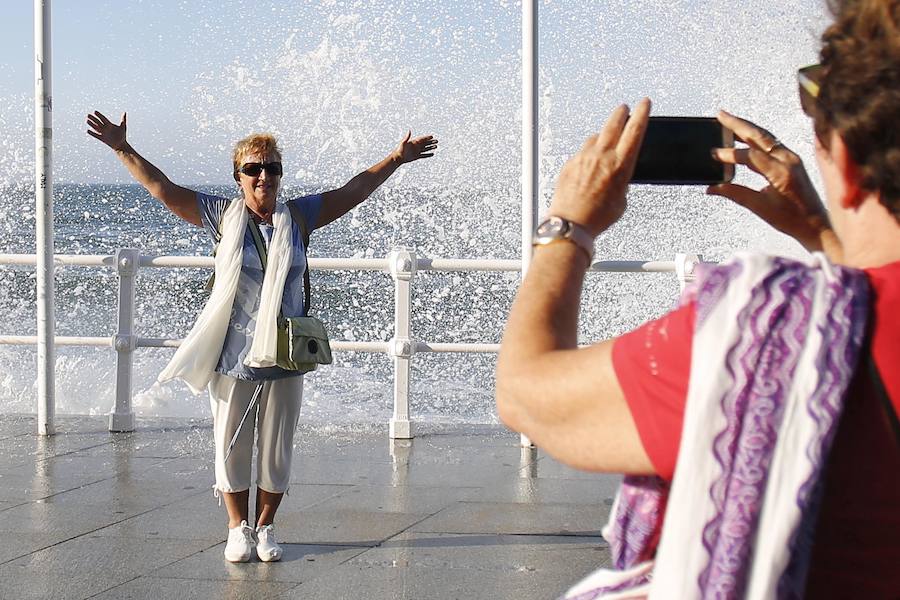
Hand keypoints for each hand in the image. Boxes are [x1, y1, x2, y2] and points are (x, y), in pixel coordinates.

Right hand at [87, 111, 127, 151]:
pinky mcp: (102, 139)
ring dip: (92, 124)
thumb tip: (124, 112)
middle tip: (88, 115)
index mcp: (109, 125)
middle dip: (93, 119)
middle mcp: (105, 128)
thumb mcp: (123, 127)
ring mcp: (103, 133)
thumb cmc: (122, 136)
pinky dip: (92, 133)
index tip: (95, 112)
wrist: (121, 145)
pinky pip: (96, 135)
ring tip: (87, 120)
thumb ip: (123, 119)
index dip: (99, 115)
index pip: (103, 119)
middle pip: (98, 122)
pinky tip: (87, 130)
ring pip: (96, 128)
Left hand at [393, 131, 437, 163]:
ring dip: (431, 147)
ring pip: (426, 149)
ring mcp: (417, 151)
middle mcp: (416, 146)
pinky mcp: (417, 156)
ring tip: (436, 146)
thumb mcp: (403, 143)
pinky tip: (432, 154)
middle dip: (431, 142)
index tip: (432, 136)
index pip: (422, 139)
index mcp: (413, 142)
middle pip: (425, 143)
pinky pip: (424, 155)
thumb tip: (409, 130)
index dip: (427, 138)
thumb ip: (407, 137)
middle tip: (436, 141)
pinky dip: (428, 155)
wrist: (398, 158)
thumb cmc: (399, 150)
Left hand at [548, 99, 650, 235]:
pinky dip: (587, 152)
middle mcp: (601, 156)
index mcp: (620, 165)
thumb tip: (616, 173)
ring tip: (605, 140)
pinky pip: (581, 150)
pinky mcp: (570, 163)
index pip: (635, 130)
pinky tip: (589, 161)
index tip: (644, 103)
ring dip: (602, 135)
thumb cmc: (596, 217)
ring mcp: (584, 157)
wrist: (571, 223)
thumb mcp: (621, 199)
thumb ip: (620, 180)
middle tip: (624, 108)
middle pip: (613, 123)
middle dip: (621, 113)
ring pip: (595, 136)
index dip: (642, 113)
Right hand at [708, 110, 833, 252]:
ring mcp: (792, 158)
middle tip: (720, 115)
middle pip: (759, 135)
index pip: (750, 155)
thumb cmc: (792, 219)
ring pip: (766, 137)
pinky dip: (755, 138)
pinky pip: (771, 143)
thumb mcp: (760, 208)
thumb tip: (712, 188)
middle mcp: (789, 160)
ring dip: (746, 128)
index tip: (714, 154)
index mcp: (781, 172)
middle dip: (738, 124)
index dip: (730, 154)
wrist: (817, 225)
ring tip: (728, 121)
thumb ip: (735, 194)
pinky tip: (743, 137)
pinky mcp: (792, 160)